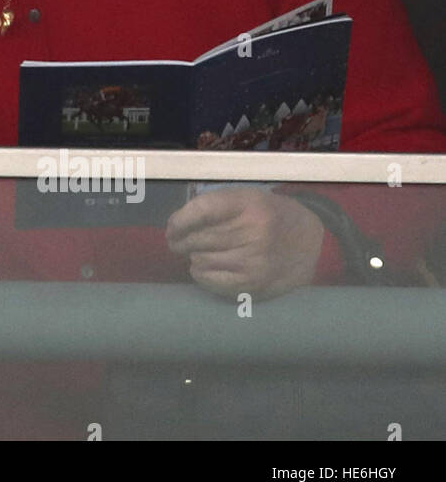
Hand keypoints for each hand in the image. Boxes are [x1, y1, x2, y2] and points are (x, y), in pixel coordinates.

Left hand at [166, 188, 325, 298]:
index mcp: (249, 205)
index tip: (171, 228)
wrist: (311, 239)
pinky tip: (202, 269)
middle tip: (177, 243)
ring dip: (194, 257)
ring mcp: (256, 260)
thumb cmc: (268, 215)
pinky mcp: (256, 283)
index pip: (201, 211)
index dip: (179, 221)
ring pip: (202, 260)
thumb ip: (213, 206)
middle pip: (198, 238)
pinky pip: (213, 282)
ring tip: (197, 254)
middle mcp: (254, 232)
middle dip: (181, 241)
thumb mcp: (245, 198)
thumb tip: (175, 227)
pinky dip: (201, 276)